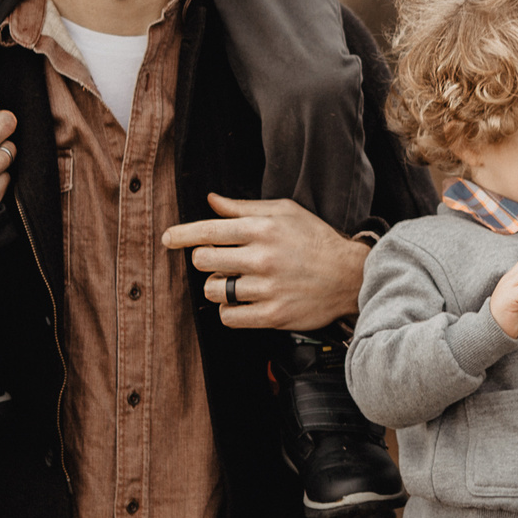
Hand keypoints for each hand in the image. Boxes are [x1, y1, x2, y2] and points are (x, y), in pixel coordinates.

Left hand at [164, 193, 366, 328]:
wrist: (349, 276)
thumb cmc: (315, 240)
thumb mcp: (285, 212)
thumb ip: (244, 208)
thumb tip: (212, 201)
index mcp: (262, 228)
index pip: (208, 231)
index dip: (182, 235)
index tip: (168, 239)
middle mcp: (262, 257)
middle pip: (204, 260)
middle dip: (204, 259)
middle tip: (219, 261)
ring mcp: (267, 288)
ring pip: (214, 290)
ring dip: (218, 286)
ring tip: (235, 281)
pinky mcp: (272, 315)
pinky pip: (229, 317)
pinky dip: (229, 310)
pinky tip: (242, 301)